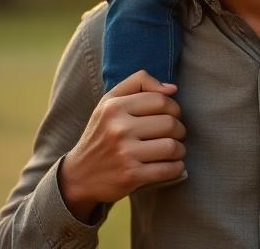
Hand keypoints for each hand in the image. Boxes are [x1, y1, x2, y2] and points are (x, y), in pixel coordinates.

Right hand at [59, 70, 185, 221]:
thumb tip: (173, 88)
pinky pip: (167, 169)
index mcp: (115, 106)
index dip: (173, 107)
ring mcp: (125, 154)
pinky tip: (173, 164)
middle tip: (176, 134)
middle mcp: (119, 129)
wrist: (79, 175)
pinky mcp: (131, 176)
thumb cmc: (102, 132)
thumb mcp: (110, 100)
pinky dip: (177, 167)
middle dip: (180, 129)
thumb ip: (139, 83)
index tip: (172, 115)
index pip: (161, 100)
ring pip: (172, 146)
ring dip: (180, 149)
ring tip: (175, 149)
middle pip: (170, 123)